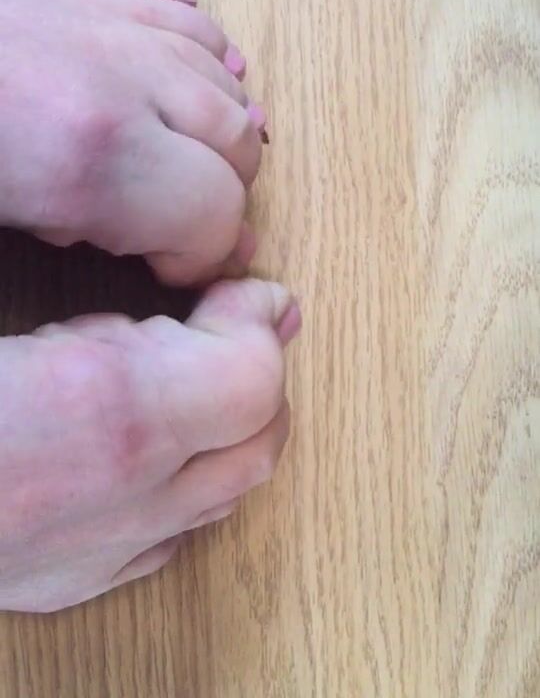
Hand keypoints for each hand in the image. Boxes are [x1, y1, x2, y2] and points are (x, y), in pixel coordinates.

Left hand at [0, 0, 264, 283]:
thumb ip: (58, 232)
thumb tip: (106, 234)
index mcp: (83, 153)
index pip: (213, 212)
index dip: (208, 254)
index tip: (177, 270)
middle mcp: (114, 70)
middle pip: (232, 134)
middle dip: (226, 188)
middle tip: (187, 219)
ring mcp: (91, 2)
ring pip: (212, 57)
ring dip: (220, 110)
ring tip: (202, 147)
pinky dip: (184, 18)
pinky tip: (178, 48)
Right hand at [0, 279, 300, 611]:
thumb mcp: (28, 340)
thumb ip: (116, 322)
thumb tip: (182, 309)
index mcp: (111, 412)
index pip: (250, 378)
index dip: (255, 322)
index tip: (245, 295)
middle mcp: (121, 498)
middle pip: (256, 447)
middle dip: (262, 382)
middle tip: (235, 332)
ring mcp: (101, 550)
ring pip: (221, 499)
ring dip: (226, 434)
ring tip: (184, 384)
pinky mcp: (72, 581)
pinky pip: (167, 538)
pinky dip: (181, 490)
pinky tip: (147, 457)